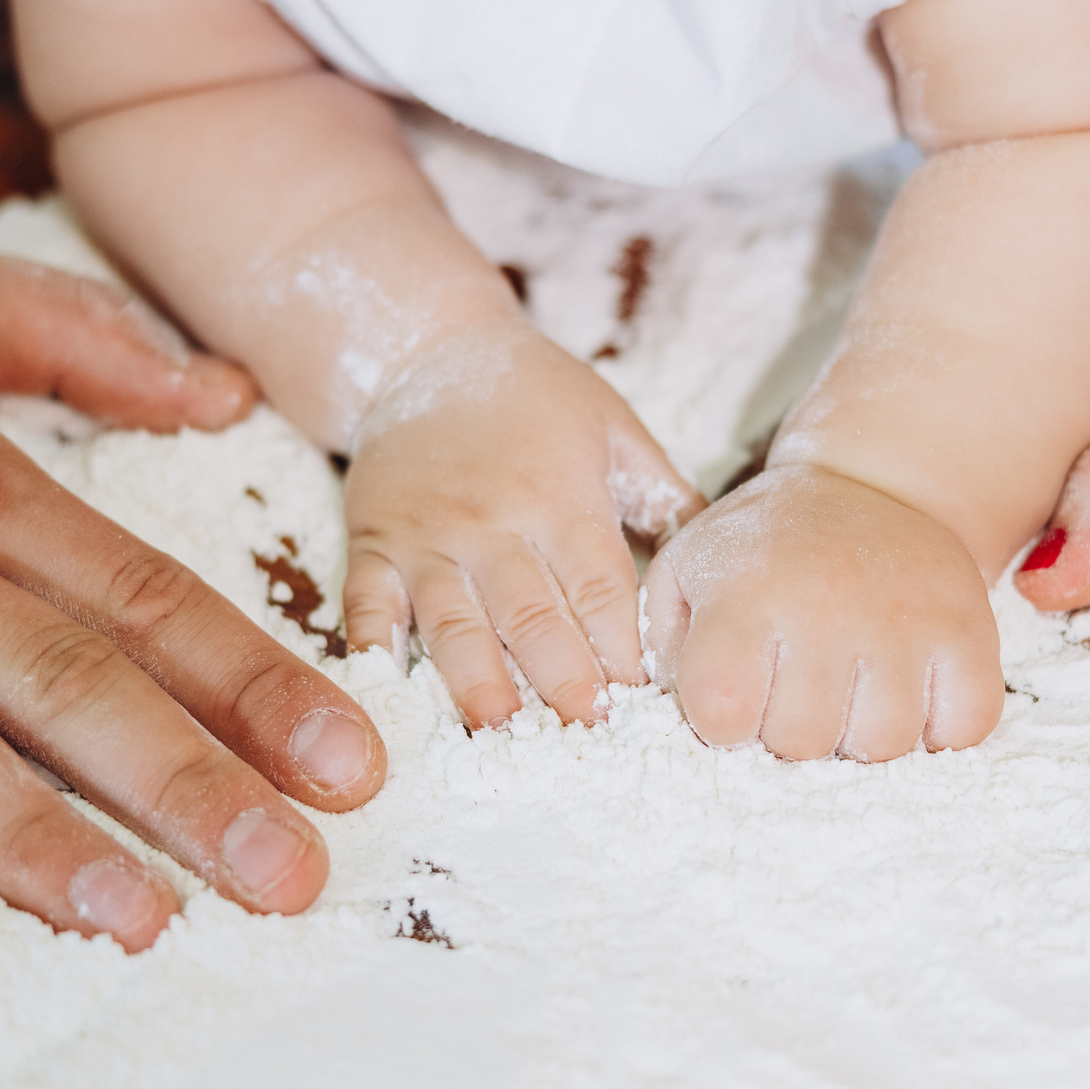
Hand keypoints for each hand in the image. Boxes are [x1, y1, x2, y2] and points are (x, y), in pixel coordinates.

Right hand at [341, 320, 702, 727]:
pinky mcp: (374, 541)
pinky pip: (369, 604)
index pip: (598, 590)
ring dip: (476, 682)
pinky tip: (391, 694)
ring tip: (498, 734)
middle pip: (530, 617)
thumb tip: (720, 562)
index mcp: (561, 498)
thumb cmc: (536, 392)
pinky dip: (376, 651)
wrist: (429, 348)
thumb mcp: (615, 427)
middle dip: (561, 683)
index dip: (620, 651)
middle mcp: (493, 523)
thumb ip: (664, 495)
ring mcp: (427, 537)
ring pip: (453, 623)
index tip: (642, 705)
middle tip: (584, 739)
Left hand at [645, 463, 1002, 760]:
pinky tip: (908, 691)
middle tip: (796, 685)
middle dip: (790, 729)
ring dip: (861, 733)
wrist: (869, 488)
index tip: (734, 692)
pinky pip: (962, 729)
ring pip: (881, 747)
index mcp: (747, 596)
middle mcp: (827, 608)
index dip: (723, 721)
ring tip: (849, 688)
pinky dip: (938, 728)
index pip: (722, 716)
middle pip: (802, 743)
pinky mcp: (969, 633)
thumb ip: (665, 648)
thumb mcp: (688, 572)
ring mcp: (906, 623)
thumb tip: (679, 720)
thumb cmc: (765, 548)